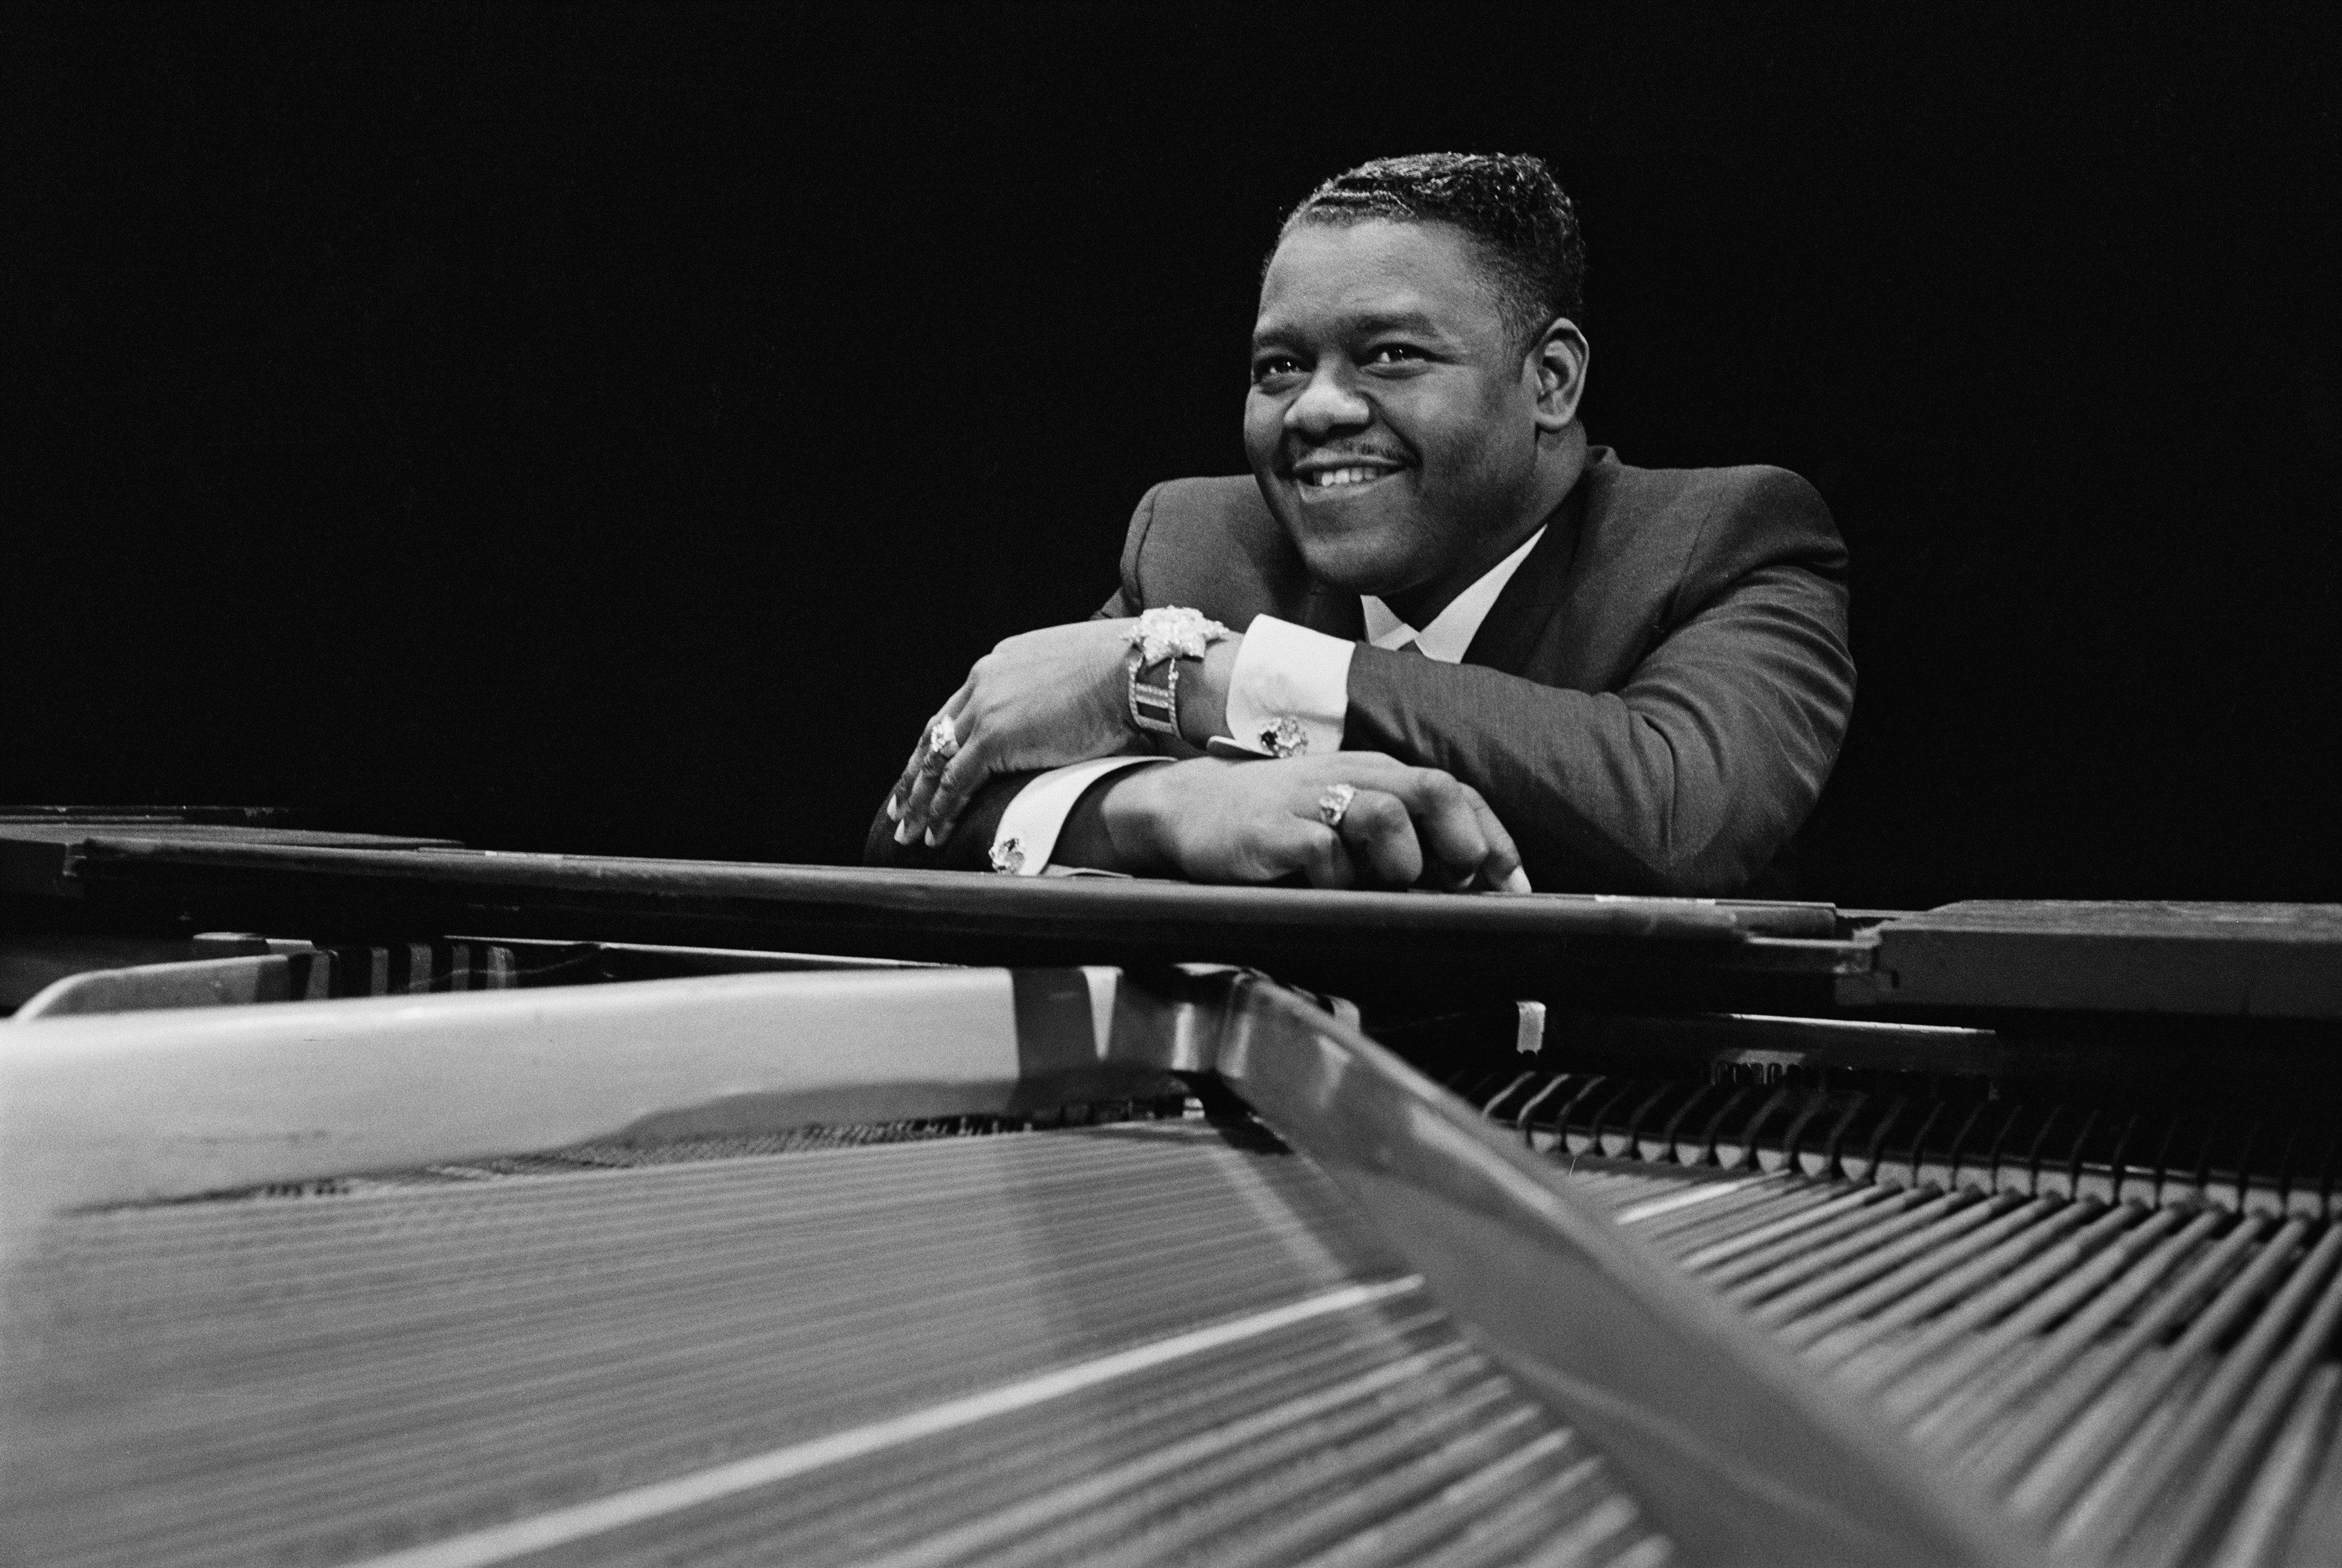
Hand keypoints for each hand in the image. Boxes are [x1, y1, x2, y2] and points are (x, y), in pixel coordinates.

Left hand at [889, 620, 1138, 845]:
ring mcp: (986, 708)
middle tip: (900, 801)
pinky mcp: (995, 737)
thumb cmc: (1124, 672)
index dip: (943, 739)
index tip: (932, 762)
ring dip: (919, 799)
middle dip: (916, 771)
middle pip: (937, 732)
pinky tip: (934, 832)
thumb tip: (1067, 722)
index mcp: (1002, 663)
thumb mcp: (1075, 674)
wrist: (1132, 666)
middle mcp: (984, 680)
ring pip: (938, 761)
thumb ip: (1055, 697)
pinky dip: (942, 810)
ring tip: (907, 829)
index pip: (961, 707)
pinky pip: (957, 781)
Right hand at [1096, 754, 1531, 891]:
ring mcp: (1312, 801)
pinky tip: (1325, 888)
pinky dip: (1336, 878)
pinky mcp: (1275, 830)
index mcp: (1377, 774)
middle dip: (1461, 840)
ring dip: (1401, 861)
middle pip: (1433, 791)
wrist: (1191, 808)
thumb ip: (1400, 840)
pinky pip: (1322, 852)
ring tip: (1384, 885)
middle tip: (1459, 880)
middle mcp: (1353, 777)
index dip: (1493, 838)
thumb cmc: (1279, 820)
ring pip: (1386, 816)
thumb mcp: (1345, 817)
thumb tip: (1465, 886)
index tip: (1514, 885)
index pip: (1454, 792)